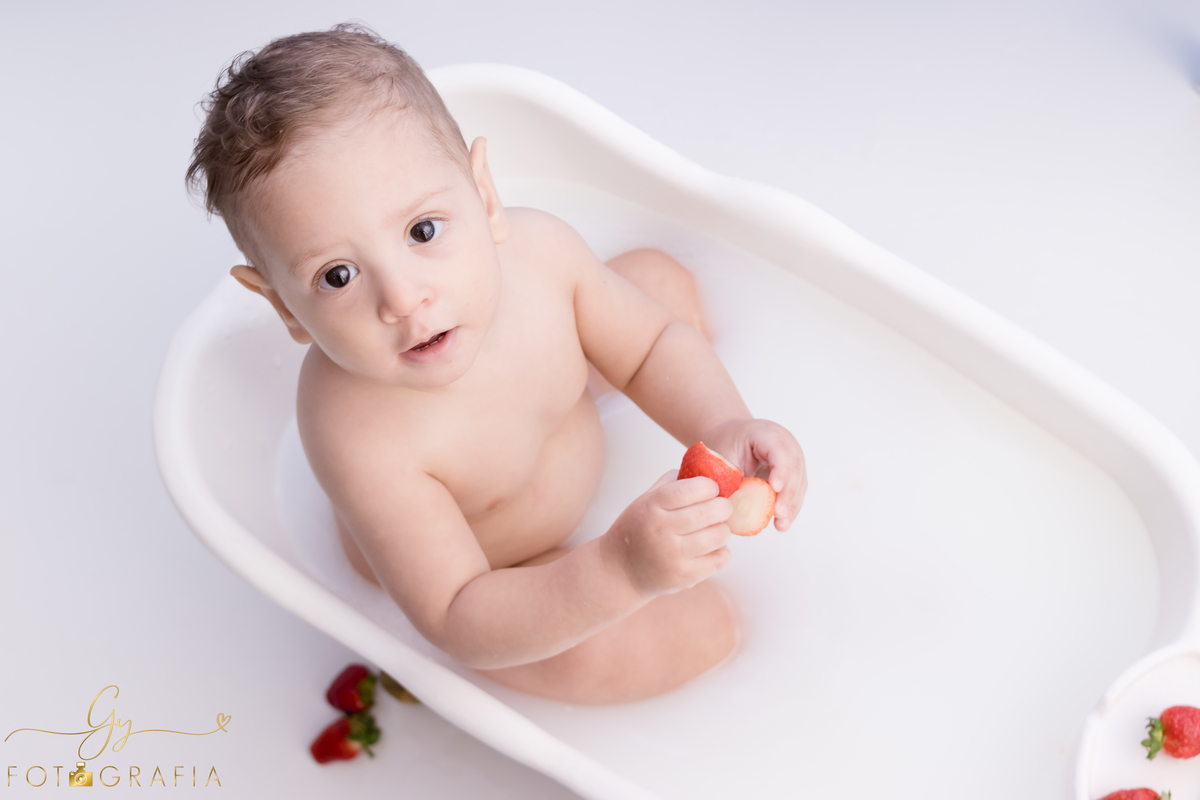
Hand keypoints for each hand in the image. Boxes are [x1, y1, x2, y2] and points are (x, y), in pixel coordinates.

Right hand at [602, 470, 733, 597]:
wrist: (620, 571)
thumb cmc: (637, 530)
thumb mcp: (644, 501)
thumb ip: (671, 484)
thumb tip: (703, 470)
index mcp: (651, 507)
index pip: (690, 489)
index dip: (709, 486)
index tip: (712, 488)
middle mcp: (662, 530)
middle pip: (709, 512)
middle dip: (724, 506)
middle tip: (722, 507)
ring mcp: (674, 555)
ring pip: (719, 535)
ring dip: (723, 529)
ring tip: (716, 528)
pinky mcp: (685, 576)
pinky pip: (720, 558)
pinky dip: (722, 551)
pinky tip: (713, 547)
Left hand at [706, 419, 806, 531]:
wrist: (733, 435)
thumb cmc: (727, 444)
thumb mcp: (723, 457)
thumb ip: (729, 477)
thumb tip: (731, 507)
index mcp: (766, 433)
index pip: (779, 450)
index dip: (780, 470)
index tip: (775, 488)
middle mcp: (785, 442)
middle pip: (793, 468)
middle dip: (788, 494)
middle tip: (779, 515)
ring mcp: (793, 456)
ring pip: (799, 482)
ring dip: (792, 505)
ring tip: (782, 525)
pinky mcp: (794, 470)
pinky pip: (796, 489)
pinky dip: (790, 506)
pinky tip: (783, 521)